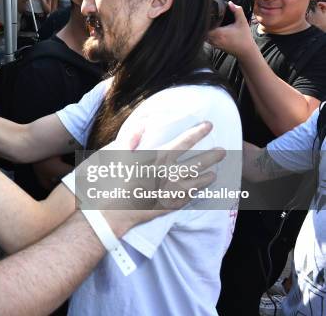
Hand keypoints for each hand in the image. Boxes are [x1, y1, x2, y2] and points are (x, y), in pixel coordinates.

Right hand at [93, 122, 224, 233]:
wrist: (113, 210)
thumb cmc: (114, 181)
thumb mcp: (118, 154)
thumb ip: (131, 138)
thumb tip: (142, 124)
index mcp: (159, 158)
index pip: (184, 142)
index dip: (198, 132)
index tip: (209, 126)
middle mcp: (169, 174)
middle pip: (197, 163)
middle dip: (212, 156)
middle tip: (223, 151)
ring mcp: (171, 191)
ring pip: (196, 182)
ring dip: (206, 176)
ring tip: (214, 173)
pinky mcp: (168, 205)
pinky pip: (187, 198)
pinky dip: (195, 193)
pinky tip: (198, 191)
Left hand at [207, 2, 254, 59]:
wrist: (246, 51)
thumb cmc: (244, 37)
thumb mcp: (242, 22)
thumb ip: (237, 11)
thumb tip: (230, 3)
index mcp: (218, 33)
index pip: (205, 26)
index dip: (203, 20)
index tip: (204, 15)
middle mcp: (214, 39)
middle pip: (202, 31)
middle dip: (202, 24)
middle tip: (204, 17)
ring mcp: (213, 44)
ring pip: (203, 36)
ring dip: (204, 30)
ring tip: (207, 23)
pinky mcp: (215, 46)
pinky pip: (207, 40)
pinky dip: (207, 35)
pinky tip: (211, 30)